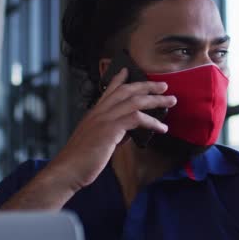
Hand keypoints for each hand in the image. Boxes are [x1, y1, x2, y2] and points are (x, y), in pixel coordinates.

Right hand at [48, 68, 176, 189]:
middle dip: (146, 86)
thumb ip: (112, 135)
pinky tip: (161, 128)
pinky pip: (136, 118)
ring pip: (134, 101)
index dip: (118, 79)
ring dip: (155, 100)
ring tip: (170, 100)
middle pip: (126, 91)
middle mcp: (98, 112)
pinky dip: (152, 122)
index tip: (127, 70)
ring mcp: (104, 119)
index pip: (108, 91)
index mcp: (94, 114)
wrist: (68, 170)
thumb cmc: (80, 161)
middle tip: (163, 85)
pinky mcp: (110, 129)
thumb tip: (127, 134)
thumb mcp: (98, 143)